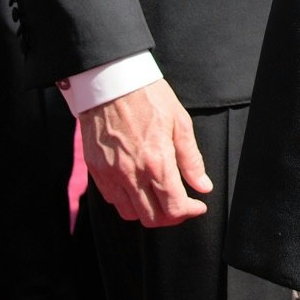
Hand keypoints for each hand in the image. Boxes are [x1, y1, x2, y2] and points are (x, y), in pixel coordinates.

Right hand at [80, 76, 210, 226]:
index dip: (190, 212)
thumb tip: (203, 185)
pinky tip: (138, 186)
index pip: (174, 208)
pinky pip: (112, 199)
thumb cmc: (147, 96)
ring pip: (130, 214)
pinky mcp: (96, 170)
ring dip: (148, 211)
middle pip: (152, 218)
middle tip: (181, 204)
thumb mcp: (180, 122)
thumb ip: (192, 159)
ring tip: (160, 197)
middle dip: (171, 216)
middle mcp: (132, 174)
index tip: (198, 205)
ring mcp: (110, 174)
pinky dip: (127, 201)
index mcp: (157, 163)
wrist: (110, 81)